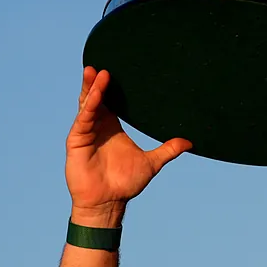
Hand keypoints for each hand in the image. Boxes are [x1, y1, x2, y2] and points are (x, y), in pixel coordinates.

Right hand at [65, 67, 191, 226]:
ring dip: (92, 88)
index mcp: (112, 127)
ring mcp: (85, 132)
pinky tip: (95, 95)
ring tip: (96, 71)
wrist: (109, 203)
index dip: (111, 86)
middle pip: (96, 97)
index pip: (111, 100)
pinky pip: (83, 120)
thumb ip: (168, 150)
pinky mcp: (76, 141)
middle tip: (102, 63)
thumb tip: (190, 143)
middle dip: (98, 81)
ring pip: (88, 105)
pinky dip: (89, 106)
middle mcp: (97, 126)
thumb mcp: (151, 163)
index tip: (117, 68)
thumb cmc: (125, 184)